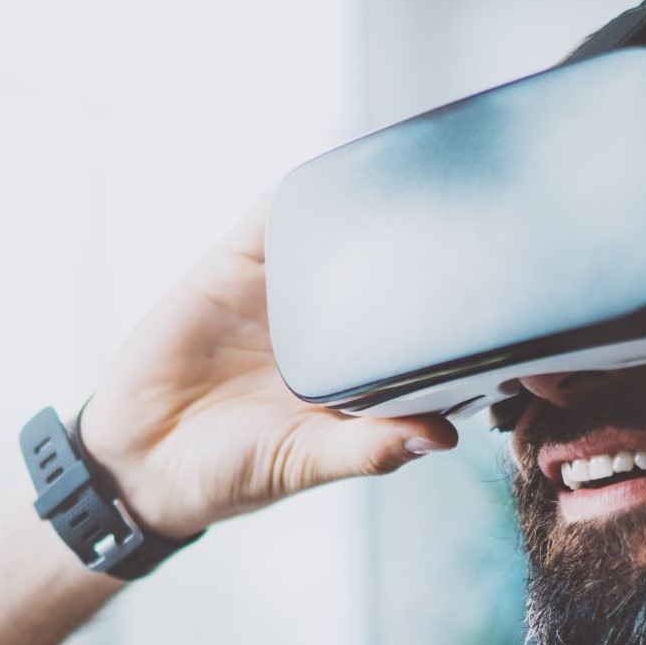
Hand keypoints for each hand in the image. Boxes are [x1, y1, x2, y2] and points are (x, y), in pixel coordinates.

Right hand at [76, 194, 456, 542]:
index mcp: (358, 375)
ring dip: (369, 201)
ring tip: (418, 171)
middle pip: (387, 269)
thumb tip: (441, 438)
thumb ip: (368, 449)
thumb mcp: (304, 464)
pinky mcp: (235, 263)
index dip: (455, 311)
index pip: (420, 331)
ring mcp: (283, 291)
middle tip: (476, 212)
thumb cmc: (231, 473)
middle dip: (424, 242)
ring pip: (337, 229)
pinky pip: (274, 215)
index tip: (507, 293)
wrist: (138, 460)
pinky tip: (333, 171)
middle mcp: (328, 326)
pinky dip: (301, 191)